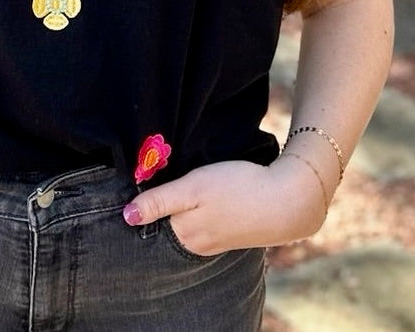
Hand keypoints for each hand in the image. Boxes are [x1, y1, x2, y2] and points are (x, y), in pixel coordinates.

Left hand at [122, 156, 327, 254]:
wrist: (288, 199)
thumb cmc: (237, 188)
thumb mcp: (193, 188)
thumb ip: (160, 202)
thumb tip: (126, 217)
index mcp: (183, 235)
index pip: (151, 218)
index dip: (147, 196)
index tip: (149, 174)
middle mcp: (196, 244)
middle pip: (168, 220)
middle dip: (164, 200)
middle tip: (169, 170)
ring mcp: (214, 240)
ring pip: (186, 220)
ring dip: (184, 203)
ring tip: (191, 181)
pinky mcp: (230, 232)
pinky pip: (205, 220)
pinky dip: (201, 208)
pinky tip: (209, 194)